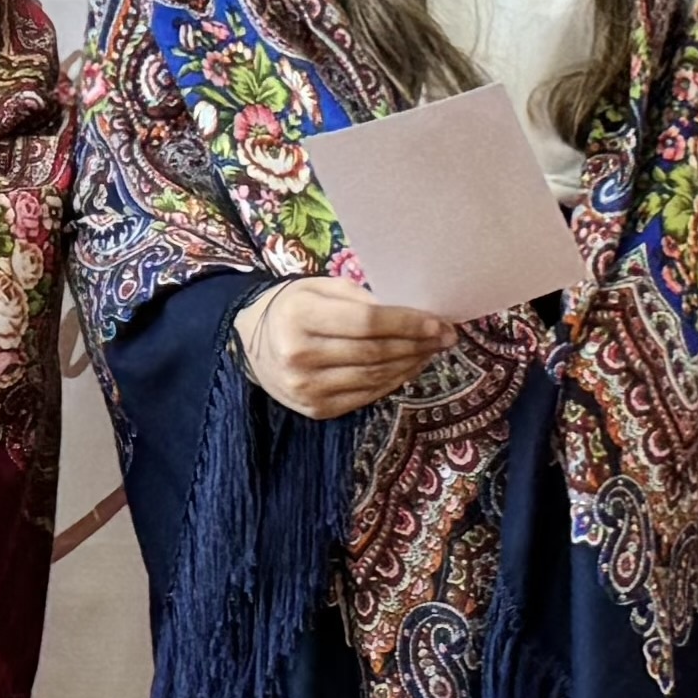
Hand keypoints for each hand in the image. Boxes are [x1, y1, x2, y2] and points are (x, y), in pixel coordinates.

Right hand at [238, 275, 451, 420]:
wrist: (251, 342)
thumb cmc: (294, 306)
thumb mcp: (321, 287)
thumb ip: (362, 297)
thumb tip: (411, 314)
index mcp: (300, 317)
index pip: (366, 323)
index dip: (407, 324)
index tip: (438, 322)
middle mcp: (300, 357)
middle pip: (375, 353)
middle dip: (418, 344)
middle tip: (446, 336)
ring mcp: (307, 389)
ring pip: (375, 377)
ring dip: (411, 363)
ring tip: (431, 350)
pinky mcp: (316, 409)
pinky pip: (366, 395)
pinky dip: (393, 381)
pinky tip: (409, 366)